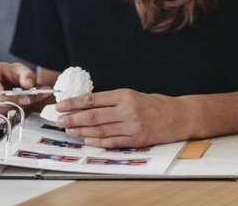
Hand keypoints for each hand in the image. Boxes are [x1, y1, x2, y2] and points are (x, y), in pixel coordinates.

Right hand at [0, 61, 48, 111]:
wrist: (13, 83)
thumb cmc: (13, 74)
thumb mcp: (23, 70)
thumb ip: (27, 76)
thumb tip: (28, 84)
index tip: (3, 94)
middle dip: (8, 101)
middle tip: (25, 100)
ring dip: (10, 108)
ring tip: (24, 103)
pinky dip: (8, 114)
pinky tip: (17, 108)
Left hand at [55, 89, 191, 148]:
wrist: (179, 116)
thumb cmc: (155, 104)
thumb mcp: (133, 95)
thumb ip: (113, 101)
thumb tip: (87, 105)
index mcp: (125, 95)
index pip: (93, 99)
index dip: (74, 103)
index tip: (61, 106)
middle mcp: (127, 110)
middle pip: (93, 115)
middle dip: (73, 118)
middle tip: (58, 120)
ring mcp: (132, 126)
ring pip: (100, 129)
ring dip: (81, 130)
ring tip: (68, 130)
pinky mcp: (137, 140)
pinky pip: (113, 142)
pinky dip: (97, 142)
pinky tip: (86, 140)